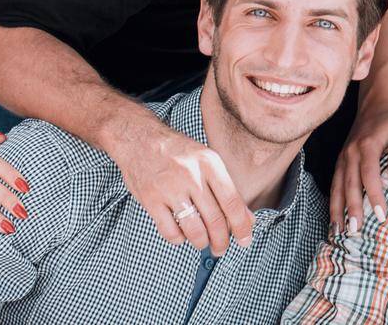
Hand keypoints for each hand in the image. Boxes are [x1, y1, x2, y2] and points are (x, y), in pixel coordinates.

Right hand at [115, 122, 252, 253]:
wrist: (140, 139)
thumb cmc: (178, 152)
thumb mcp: (208, 161)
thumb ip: (227, 189)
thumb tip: (247, 218)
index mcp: (210, 164)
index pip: (233, 202)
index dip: (242, 226)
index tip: (245, 240)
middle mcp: (192, 176)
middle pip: (215, 219)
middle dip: (222, 241)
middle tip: (222, 249)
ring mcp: (170, 188)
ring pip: (194, 229)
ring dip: (201, 242)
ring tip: (203, 243)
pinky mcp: (151, 200)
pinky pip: (169, 231)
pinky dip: (178, 239)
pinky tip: (181, 235)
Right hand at [330, 99, 387, 232]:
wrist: (375, 104)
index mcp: (368, 144)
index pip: (369, 173)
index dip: (374, 195)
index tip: (381, 215)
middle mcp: (351, 152)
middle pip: (350, 184)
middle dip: (352, 209)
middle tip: (356, 231)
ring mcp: (343, 157)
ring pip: (338, 187)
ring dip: (337, 210)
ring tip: (339, 233)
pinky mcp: (340, 161)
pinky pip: (334, 184)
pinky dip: (333, 203)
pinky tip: (335, 220)